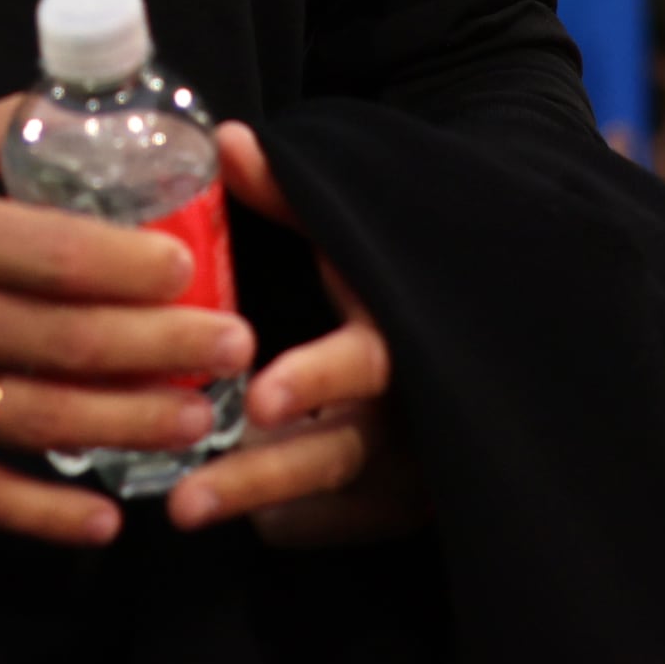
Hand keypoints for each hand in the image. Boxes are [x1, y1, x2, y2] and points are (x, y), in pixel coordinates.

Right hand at [0, 97, 251, 549]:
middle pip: (60, 340)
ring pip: (30, 416)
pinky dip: (37, 512)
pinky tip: (99, 519)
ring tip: (197, 423)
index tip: (193, 274)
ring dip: (124, 425)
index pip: (48, 253)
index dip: (128, 268)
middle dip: (159, 351)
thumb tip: (69, 108)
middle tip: (232, 352)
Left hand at [163, 121, 426, 547]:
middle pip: (332, 455)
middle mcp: (408, 411)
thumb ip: (291, 197)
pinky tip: (243, 511)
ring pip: (324, 500)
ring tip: (183, 510)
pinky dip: (284, 517)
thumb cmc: (391, 283)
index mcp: (398, 337)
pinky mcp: (392, 510)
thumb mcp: (354, 237)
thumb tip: (228, 139)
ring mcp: (406, 470)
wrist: (481, 347)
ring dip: (254, 504)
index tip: (259, 401)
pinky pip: (327, 524)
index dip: (314, 382)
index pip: (361, 364)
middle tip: (186, 501)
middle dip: (258, 478)